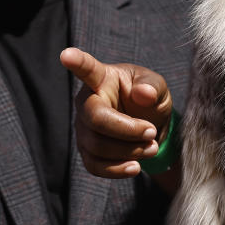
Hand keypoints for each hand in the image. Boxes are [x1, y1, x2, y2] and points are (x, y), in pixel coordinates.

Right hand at [61, 46, 172, 178]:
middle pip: (96, 119)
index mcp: (102, 78)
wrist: (150, 127)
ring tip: (151, 147)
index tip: (66, 55)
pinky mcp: (86, 150)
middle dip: (127, 130)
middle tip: (152, 132)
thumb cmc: (149, 99)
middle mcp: (87, 101)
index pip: (87, 69)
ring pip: (97, 146)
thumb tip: (144, 94)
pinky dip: (117, 169)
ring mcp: (83, 127)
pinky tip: (135, 166)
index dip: (77, 62)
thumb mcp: (157, 87)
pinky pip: (94, 165)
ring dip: (129, 151)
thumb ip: (152, 86)